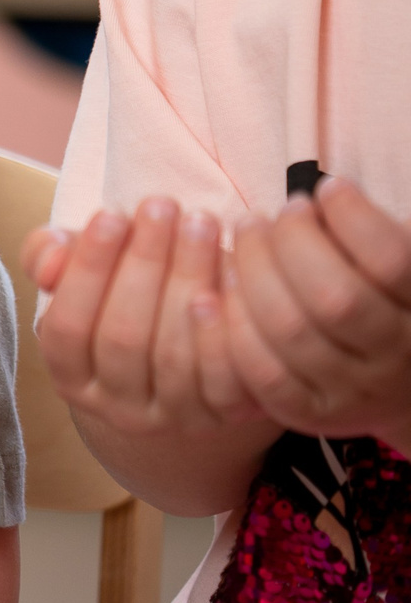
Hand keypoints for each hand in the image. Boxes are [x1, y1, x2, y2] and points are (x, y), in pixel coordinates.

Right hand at [32, 197, 259, 436]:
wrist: (192, 355)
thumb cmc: (127, 298)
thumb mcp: (82, 275)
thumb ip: (50, 256)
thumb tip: (50, 260)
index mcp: (72, 377)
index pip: (68, 328)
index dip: (87, 271)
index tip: (111, 214)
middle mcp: (118, 409)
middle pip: (123, 338)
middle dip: (143, 264)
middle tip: (162, 205)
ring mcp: (174, 418)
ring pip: (175, 354)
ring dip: (188, 279)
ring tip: (200, 221)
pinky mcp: (227, 415)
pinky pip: (226, 377)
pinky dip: (225, 326)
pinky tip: (233, 272)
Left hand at [218, 179, 410, 448]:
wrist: (400, 389)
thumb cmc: (389, 302)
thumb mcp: (400, 270)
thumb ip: (369, 237)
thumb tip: (322, 197)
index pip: (392, 263)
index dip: (353, 218)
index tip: (326, 189)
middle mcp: (394, 358)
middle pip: (333, 297)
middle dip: (289, 241)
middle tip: (267, 214)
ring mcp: (351, 392)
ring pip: (288, 330)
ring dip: (251, 271)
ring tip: (244, 235)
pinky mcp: (306, 413)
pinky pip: (258, 371)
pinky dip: (228, 327)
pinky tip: (211, 292)